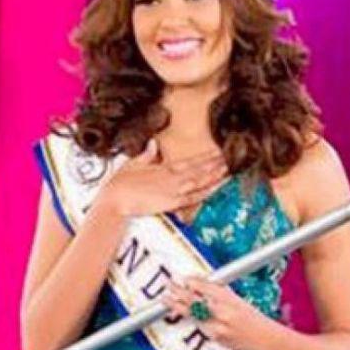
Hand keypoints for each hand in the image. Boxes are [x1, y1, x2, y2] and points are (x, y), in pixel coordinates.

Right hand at [99, 139, 228, 218]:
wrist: (115, 201)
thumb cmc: (120, 185)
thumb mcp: (132, 163)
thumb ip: (146, 155)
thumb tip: (153, 145)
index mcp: (165, 168)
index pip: (192, 161)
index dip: (208, 157)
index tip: (220, 153)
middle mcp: (174, 178)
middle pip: (201, 170)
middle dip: (218, 165)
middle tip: (234, 159)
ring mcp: (175, 191)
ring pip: (202, 182)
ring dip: (217, 176)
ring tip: (231, 171)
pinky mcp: (173, 203)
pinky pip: (195, 197)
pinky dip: (208, 192)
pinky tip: (217, 188)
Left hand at [159, 276, 271, 349]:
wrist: (264, 339)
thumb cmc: (253, 318)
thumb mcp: (238, 300)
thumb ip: (219, 294)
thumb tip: (200, 285)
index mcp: (229, 299)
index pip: (205, 287)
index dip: (191, 282)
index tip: (183, 278)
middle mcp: (222, 312)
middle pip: (194, 300)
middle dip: (178, 292)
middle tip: (168, 285)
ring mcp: (217, 326)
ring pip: (192, 314)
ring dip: (177, 305)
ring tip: (165, 300)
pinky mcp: (215, 337)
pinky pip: (200, 325)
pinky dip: (192, 318)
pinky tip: (180, 312)